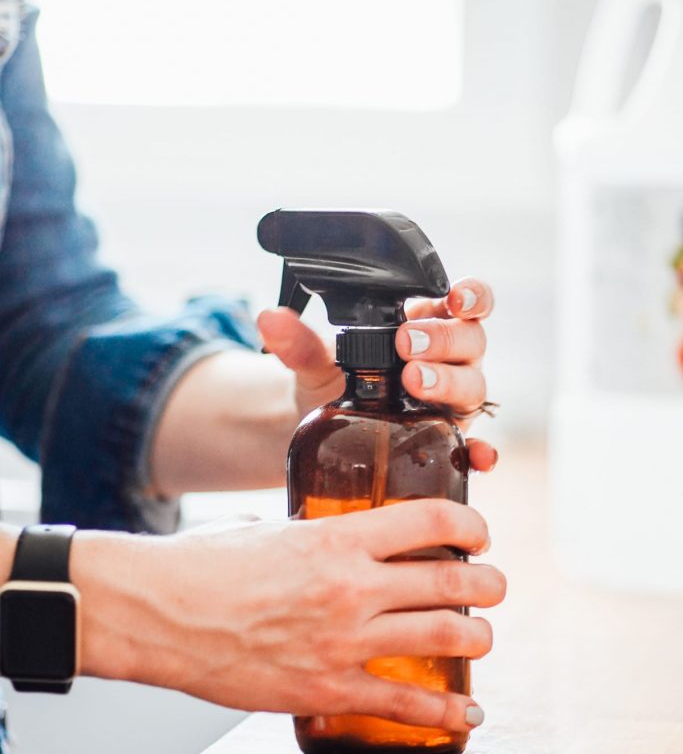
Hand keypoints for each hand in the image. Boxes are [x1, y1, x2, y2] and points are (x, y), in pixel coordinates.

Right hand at [73, 500, 504, 729]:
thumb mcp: (271, 530)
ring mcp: (343, 641)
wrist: (161, 613)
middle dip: (488, 584)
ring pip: (443, 637)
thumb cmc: (205, 565)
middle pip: (451, 582)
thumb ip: (315, 535)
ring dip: (477, 638)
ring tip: (482, 637)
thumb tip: (337, 537)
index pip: (430, 520)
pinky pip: (403, 704)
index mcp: (338, 538)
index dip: (469, 525)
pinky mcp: (327, 690)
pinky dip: (445, 713)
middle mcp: (352, 587)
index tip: (478, 534)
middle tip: (495, 585)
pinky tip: (467, 714)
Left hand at [258, 277, 495, 471]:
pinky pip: (472, 447)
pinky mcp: (449, 441)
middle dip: (443, 340)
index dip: (471, 296)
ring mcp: (454, 401)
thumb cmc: (333, 381)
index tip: (452, 298)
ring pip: (473, 387)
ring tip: (413, 383)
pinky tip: (478, 457)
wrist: (321, 431)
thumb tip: (269, 319)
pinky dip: (479, 452)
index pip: (468, 302)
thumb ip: (299, 341)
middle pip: (471, 342)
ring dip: (449, 383)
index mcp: (429, 324)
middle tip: (407, 346)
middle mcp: (451, 361)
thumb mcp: (314, 360)